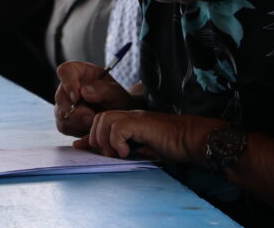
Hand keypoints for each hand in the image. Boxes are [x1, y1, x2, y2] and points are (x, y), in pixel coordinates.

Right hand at [54, 61, 138, 136]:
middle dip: (75, 110)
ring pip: (60, 114)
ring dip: (78, 122)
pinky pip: (64, 127)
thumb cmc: (117, 99)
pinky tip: (90, 128)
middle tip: (90, 117)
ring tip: (95, 122)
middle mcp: (68, 88)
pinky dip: (77, 130)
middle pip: (60, 96)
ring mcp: (64, 105)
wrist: (118, 117)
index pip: (65, 71)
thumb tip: (83, 92)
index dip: (68, 82)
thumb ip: (103, 90)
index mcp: (80, 73)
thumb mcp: (116, 92)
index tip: (77, 96)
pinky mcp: (65, 121)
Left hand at [75, 110, 223, 161]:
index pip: (100, 122)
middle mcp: (130, 116)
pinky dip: (117, 142)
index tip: (81, 149)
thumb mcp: (142, 150)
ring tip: (118, 155)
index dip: (89, 137)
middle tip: (111, 155)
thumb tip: (105, 157)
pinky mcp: (142, 123)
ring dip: (106, 141)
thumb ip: (124, 150)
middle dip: (97, 139)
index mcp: (129, 121)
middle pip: (99, 118)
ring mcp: (136, 117)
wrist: (192, 139)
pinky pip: (118, 128)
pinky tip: (127, 152)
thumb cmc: (172, 146)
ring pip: (105, 120)